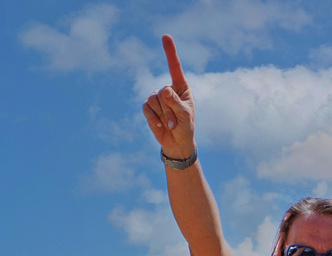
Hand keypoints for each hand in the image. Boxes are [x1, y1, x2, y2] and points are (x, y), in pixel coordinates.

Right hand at [141, 35, 195, 158]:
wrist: (177, 143)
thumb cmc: (185, 127)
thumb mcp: (184, 116)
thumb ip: (175, 103)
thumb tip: (164, 90)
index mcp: (181, 87)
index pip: (175, 67)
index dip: (169, 52)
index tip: (165, 36)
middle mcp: (168, 89)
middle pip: (162, 92)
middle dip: (169, 110)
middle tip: (176, 121)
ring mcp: (157, 97)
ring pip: (153, 99)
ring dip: (162, 115)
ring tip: (169, 124)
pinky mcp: (149, 107)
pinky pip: (146, 107)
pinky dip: (153, 118)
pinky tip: (160, 125)